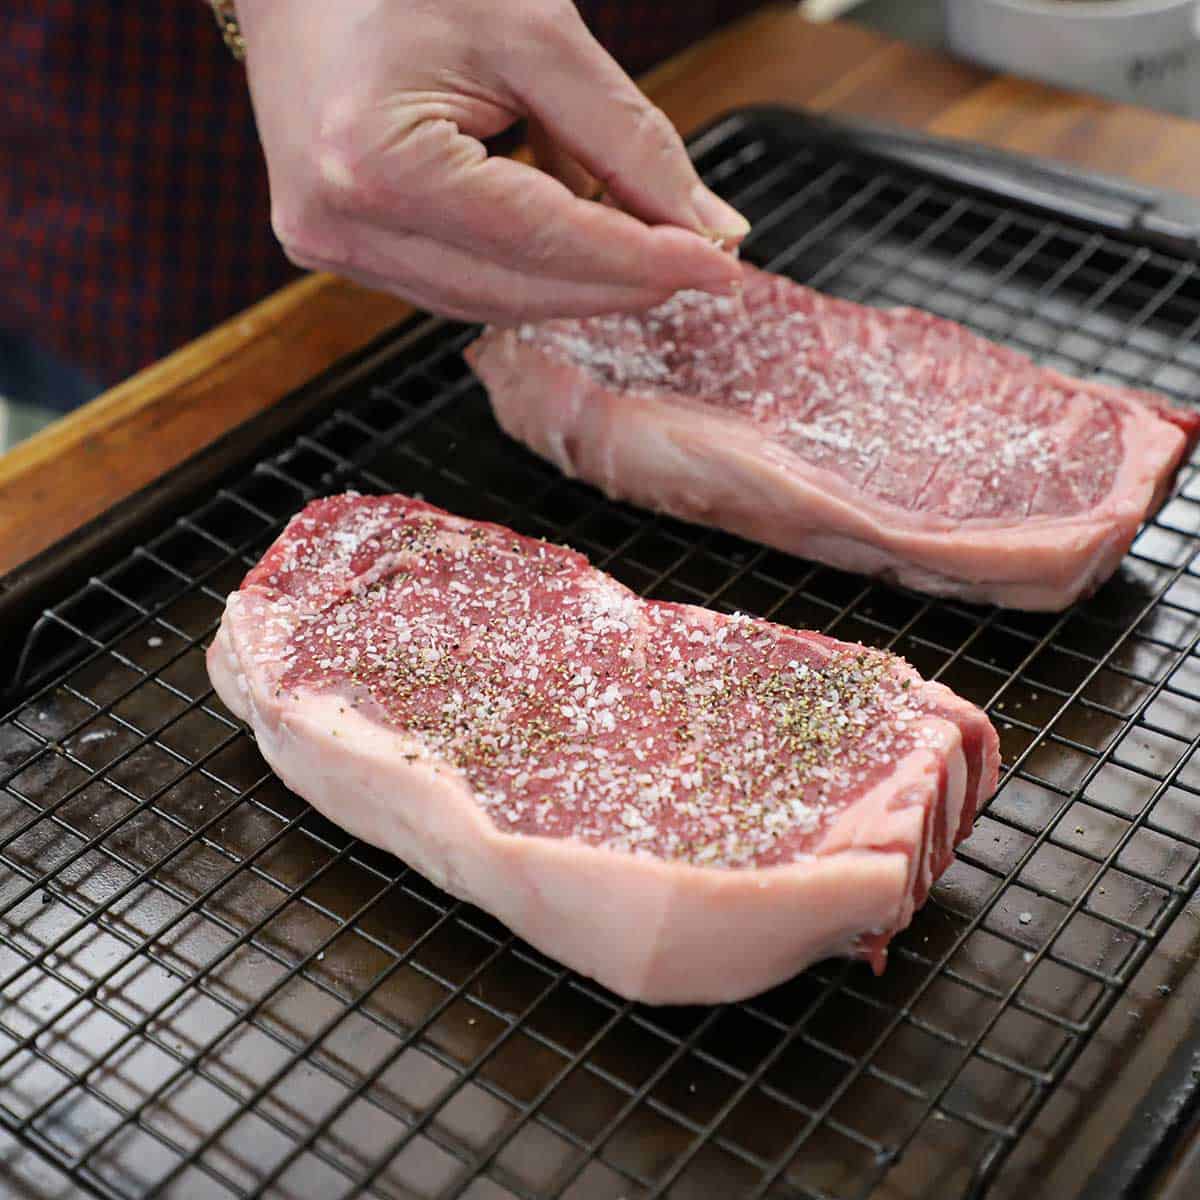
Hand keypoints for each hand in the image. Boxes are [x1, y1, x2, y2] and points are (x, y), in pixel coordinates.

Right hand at [237, 0, 749, 323]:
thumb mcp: (534, 33)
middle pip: (519, 291)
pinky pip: (459, 285)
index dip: (642, 261)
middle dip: (618, 282)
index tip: (721, 266)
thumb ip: (628, 138)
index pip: (542, 241)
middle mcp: (341, 226)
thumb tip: (711, 228)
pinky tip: (568, 231)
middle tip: (697, 258)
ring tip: (636, 234)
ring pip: (493, 302)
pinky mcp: (340, 249)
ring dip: (576, 280)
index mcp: (376, 163)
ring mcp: (331, 246)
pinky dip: (527, 268)